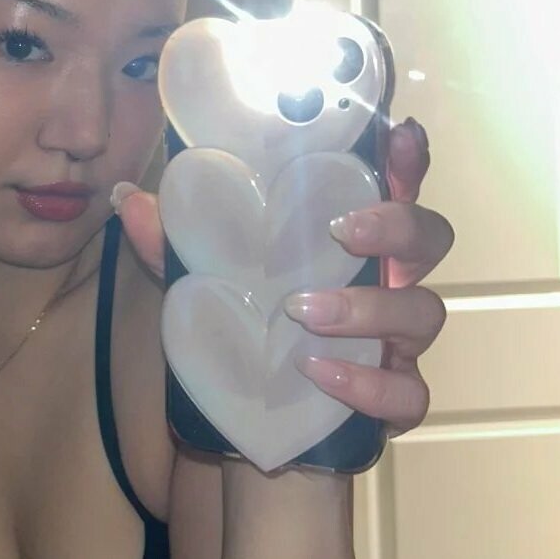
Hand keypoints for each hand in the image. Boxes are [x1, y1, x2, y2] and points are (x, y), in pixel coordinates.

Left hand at [113, 118, 453, 439]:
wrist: (245, 425)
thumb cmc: (243, 332)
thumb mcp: (203, 282)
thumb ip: (174, 243)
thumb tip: (128, 198)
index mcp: (353, 242)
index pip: (395, 187)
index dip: (406, 158)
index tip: (398, 133)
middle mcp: (388, 282)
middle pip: (430, 237)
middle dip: (397, 224)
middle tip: (341, 229)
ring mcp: (396, 343)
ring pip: (423, 312)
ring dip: (369, 306)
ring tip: (303, 310)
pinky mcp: (394, 400)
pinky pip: (407, 394)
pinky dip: (368, 384)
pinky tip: (318, 373)